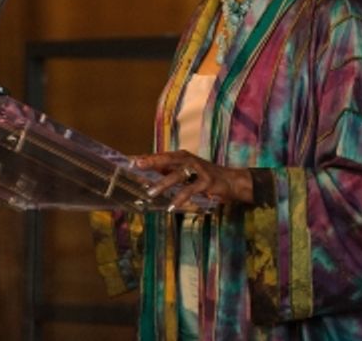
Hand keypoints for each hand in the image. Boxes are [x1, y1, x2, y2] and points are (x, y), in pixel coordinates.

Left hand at [135, 151, 252, 211]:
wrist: (231, 181)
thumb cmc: (204, 177)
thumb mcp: (185, 173)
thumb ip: (168, 173)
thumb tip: (146, 178)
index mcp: (181, 157)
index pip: (160, 156)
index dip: (145, 158)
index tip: (129, 160)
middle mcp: (188, 160)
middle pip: (167, 159)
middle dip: (152, 162)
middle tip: (137, 165)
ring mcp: (198, 170)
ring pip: (177, 175)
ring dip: (163, 184)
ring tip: (150, 193)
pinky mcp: (206, 182)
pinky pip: (191, 190)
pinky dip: (181, 198)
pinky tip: (172, 206)